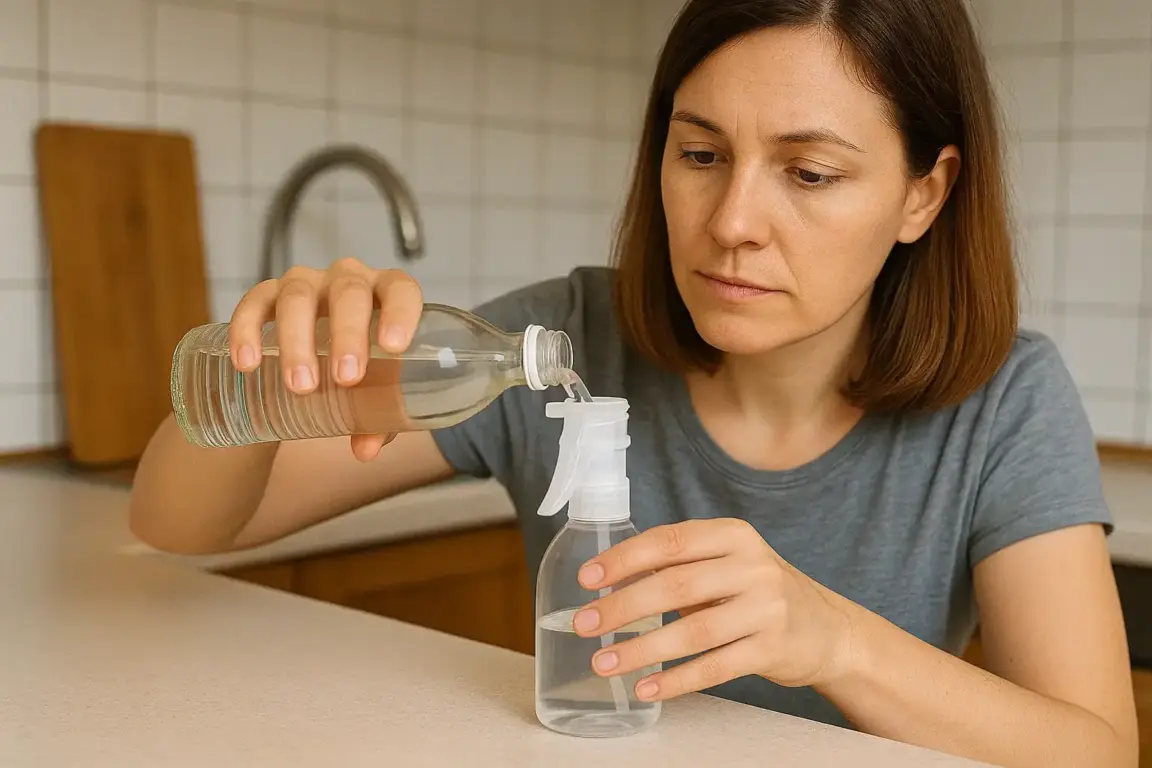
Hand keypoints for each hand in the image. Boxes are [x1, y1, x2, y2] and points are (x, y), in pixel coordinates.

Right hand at [226, 258, 423, 461]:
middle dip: (347, 335)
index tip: (393, 347)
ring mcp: (308, 282)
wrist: (322, 353)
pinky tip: (247, 363)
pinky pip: (255, 301)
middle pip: (349, 292)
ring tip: (300, 385)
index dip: (400, 312)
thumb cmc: (364, 367)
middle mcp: (349, 280)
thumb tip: (364, 450)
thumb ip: (378, 419)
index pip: (401, 289)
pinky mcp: (269, 292)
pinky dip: (247, 329)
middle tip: (346, 379)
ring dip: (298, 340)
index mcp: (387, 294)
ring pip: (299, 296)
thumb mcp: (377, 389)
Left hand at [572, 518, 858, 701]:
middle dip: (623, 607)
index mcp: (733, 535)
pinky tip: (647, 687)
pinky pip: (715, 667)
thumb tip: (609, 581)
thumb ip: (677, 565)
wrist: (827, 629)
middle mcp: (752, 566)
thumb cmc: (759, 592)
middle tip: (584, 624)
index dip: (624, 559)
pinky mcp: (773, 649)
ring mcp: (766, 608)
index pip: (670, 541)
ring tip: (604, 662)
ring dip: (642, 649)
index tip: (588, 579)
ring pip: (693, 631)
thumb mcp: (726, 564)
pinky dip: (677, 680)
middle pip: (676, 585)